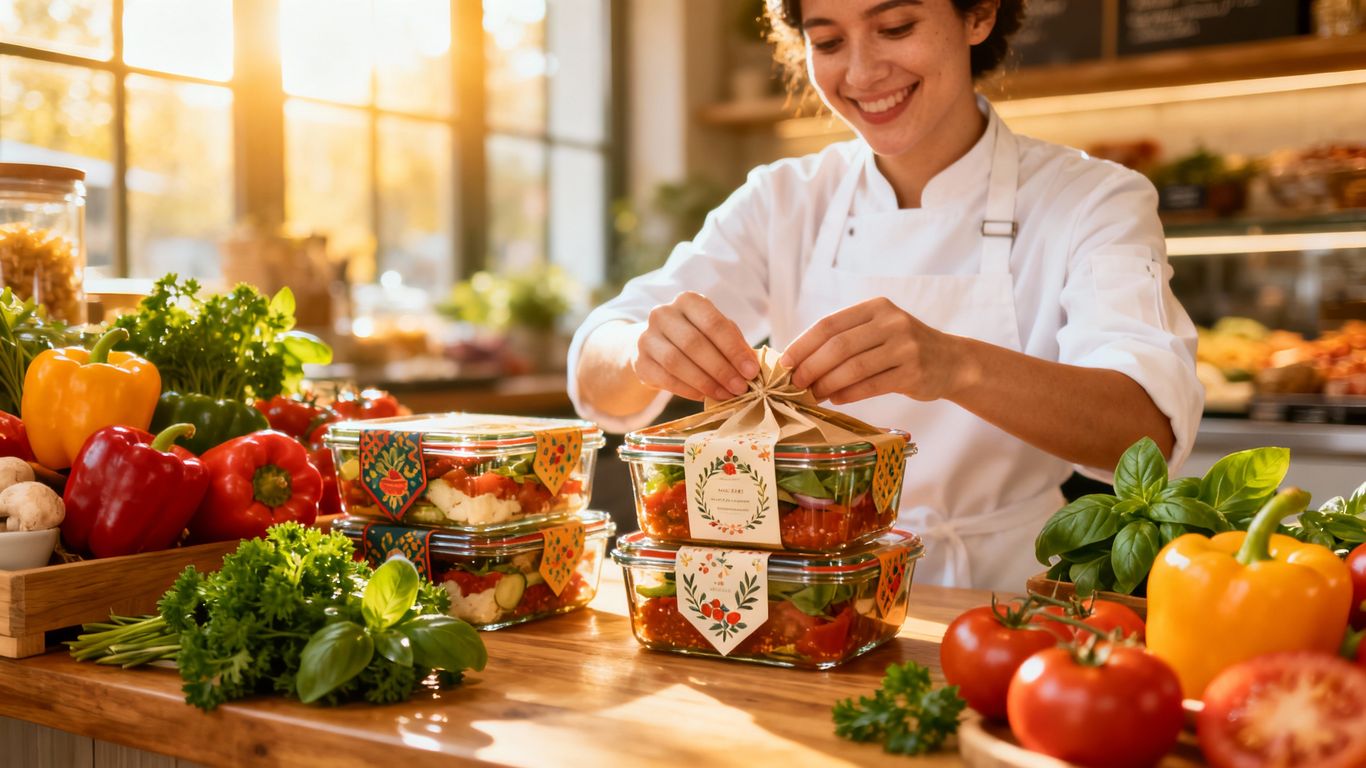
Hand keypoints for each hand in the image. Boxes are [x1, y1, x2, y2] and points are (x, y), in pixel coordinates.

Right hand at [632, 292, 759, 401]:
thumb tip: (752, 366)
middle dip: (721, 368)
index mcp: (687, 301)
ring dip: (705, 382)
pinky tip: (704, 397)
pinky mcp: (640, 362)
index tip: (751, 371)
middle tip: (740, 387)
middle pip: (694, 343)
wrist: (655, 346)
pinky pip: (665, 379)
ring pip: (676, 362)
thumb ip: (734, 344)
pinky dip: (688, 390)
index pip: (713, 323)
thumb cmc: (695, 336)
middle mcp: (663, 314)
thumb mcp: (716, 333)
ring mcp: (647, 338)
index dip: (734, 349)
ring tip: (725, 395)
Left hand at [780, 297, 972, 403]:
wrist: (951, 362)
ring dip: (827, 384)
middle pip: (838, 346)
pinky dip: (848, 394)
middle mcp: (891, 322)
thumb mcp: (878, 330)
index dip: (802, 345)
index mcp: (875, 307)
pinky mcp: (913, 372)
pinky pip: (871, 385)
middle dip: (811, 368)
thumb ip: (844, 339)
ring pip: (853, 368)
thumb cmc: (903, 348)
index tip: (784, 363)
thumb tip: (798, 361)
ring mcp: (905, 346)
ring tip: (813, 395)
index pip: (828, 324)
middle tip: (795, 385)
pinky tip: (836, 399)